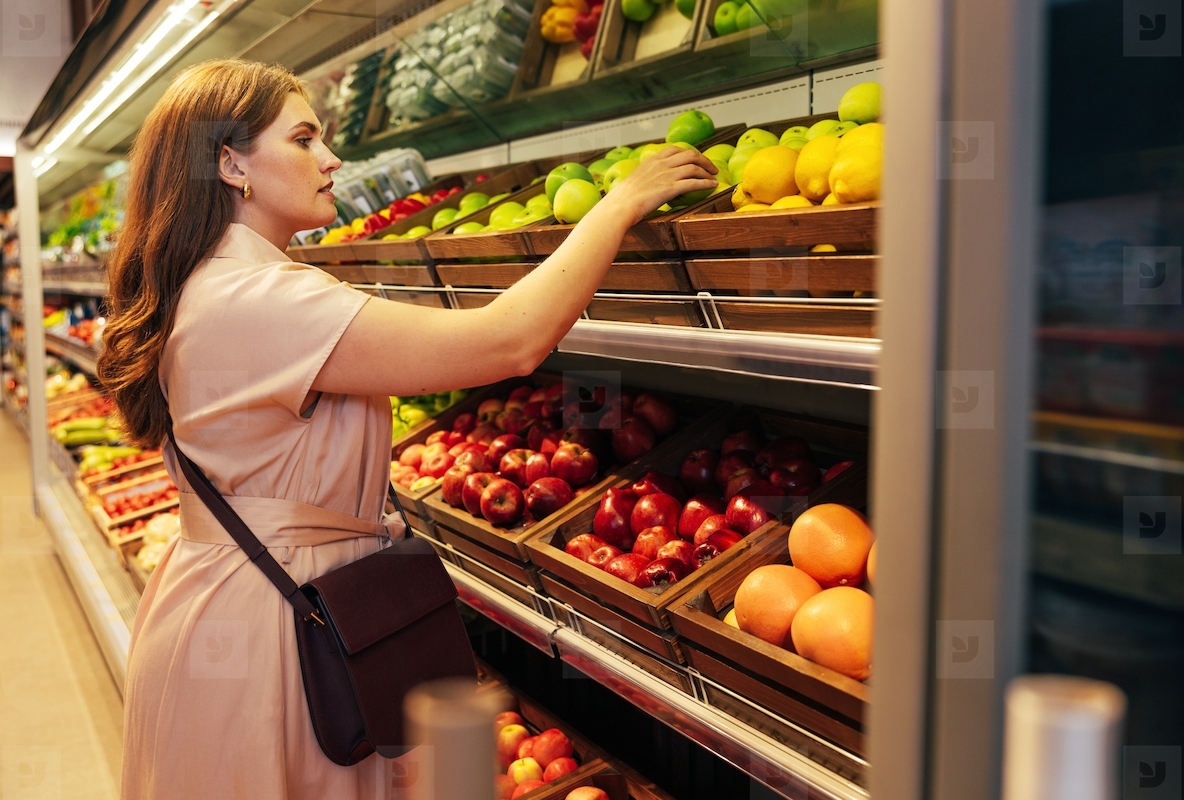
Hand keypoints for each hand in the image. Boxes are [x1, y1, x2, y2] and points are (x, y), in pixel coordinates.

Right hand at [604, 146, 718, 225]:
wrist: (620, 205)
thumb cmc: (624, 198)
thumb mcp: (635, 179)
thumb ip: (647, 175)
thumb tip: (652, 181)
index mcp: (652, 159)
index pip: (676, 149)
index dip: (690, 153)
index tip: (696, 159)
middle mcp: (661, 164)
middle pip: (690, 155)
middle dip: (704, 160)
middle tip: (711, 168)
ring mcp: (667, 175)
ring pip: (694, 167)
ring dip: (707, 172)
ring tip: (714, 177)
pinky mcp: (671, 188)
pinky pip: (694, 183)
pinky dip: (706, 183)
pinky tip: (712, 185)